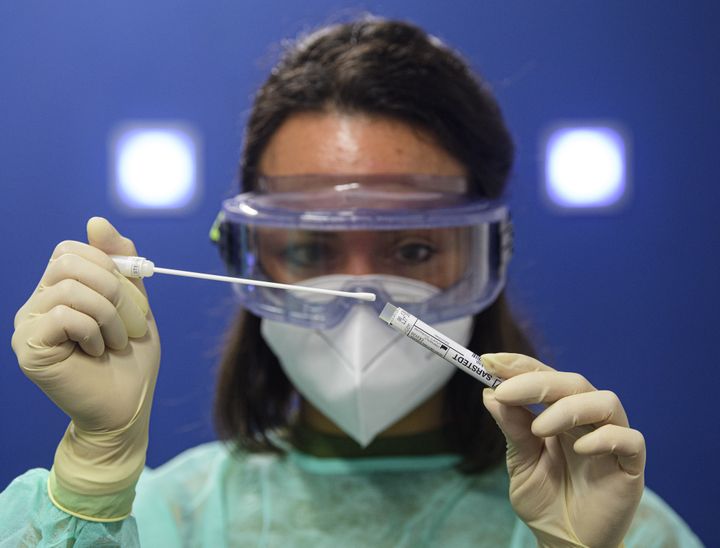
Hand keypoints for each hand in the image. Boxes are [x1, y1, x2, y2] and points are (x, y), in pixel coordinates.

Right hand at [11, 217, 160, 519]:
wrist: (126, 407)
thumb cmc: (130, 359)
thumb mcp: (134, 303)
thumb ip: (119, 263)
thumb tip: (95, 220)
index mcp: (59, 290)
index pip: (73, 249)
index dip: (110, 266)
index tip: (135, 298)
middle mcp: (36, 303)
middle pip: (70, 261)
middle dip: (115, 290)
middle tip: (131, 326)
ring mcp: (27, 325)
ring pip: (72, 287)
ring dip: (110, 315)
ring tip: (117, 342)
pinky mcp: (28, 347)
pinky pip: (65, 314)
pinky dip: (95, 331)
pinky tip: (97, 353)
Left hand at [481, 353, 644, 547]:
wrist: (565, 543)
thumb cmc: (544, 501)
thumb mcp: (520, 462)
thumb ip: (512, 428)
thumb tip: (490, 393)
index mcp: (560, 414)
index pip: (545, 377)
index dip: (519, 365)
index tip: (488, 361)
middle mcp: (587, 421)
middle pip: (574, 383)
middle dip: (537, 381)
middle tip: (505, 390)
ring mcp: (611, 441)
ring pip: (604, 401)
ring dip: (568, 408)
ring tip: (539, 428)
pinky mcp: (631, 466)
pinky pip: (630, 439)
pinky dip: (605, 437)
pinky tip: (578, 450)